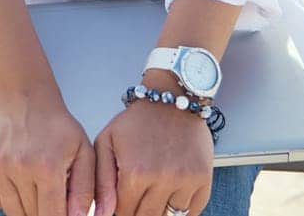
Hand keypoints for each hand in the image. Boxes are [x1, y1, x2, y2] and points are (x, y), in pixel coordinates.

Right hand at [0, 88, 97, 215]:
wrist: (26, 97)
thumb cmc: (57, 125)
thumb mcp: (84, 153)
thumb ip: (84, 190)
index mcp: (48, 168)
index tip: (60, 212)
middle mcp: (20, 168)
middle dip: (43, 212)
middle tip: (49, 195)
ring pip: (11, 211)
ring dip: (24, 208)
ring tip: (33, 188)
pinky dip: (2, 200)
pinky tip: (14, 185)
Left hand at [92, 96, 213, 215]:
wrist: (171, 99)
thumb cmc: (137, 121)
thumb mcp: (107, 142)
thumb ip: (101, 181)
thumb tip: (101, 213)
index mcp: (135, 172)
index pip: (124, 213)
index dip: (121, 209)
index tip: (122, 200)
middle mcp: (162, 179)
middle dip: (138, 213)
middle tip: (137, 198)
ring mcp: (185, 181)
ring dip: (159, 212)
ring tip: (153, 196)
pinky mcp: (203, 179)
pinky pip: (193, 212)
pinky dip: (182, 211)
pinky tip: (171, 197)